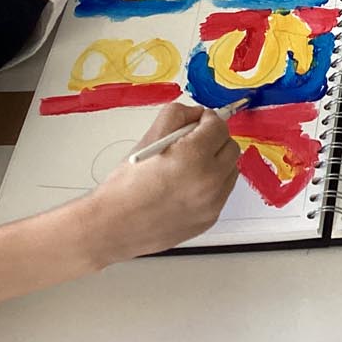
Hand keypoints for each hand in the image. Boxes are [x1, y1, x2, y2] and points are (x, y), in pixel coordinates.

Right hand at [78, 104, 239, 265]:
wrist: (110, 228)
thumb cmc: (124, 185)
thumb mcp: (148, 139)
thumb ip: (176, 116)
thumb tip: (197, 114)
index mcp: (193, 156)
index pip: (218, 126)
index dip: (207, 120)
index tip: (198, 122)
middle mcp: (209, 181)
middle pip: (230, 147)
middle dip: (215, 140)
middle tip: (195, 142)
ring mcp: (212, 203)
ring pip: (230, 171)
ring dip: (217, 163)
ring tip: (190, 167)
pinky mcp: (209, 219)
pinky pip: (222, 193)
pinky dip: (212, 185)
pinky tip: (187, 187)